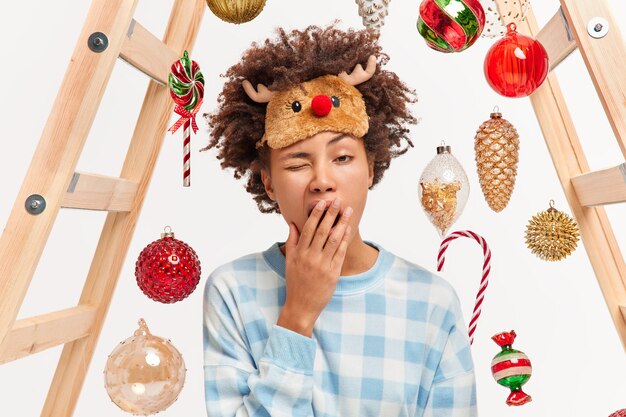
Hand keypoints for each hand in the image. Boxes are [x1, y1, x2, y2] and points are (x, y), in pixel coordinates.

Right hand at [277, 198, 352, 336]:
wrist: (301, 306)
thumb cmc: (295, 282)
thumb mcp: (289, 261)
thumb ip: (292, 242)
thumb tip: (293, 224)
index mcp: (299, 253)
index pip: (308, 229)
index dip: (315, 215)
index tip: (321, 203)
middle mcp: (311, 257)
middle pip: (322, 231)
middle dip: (330, 214)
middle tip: (337, 201)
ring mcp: (323, 265)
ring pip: (334, 239)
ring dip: (341, 223)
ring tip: (347, 211)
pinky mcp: (333, 273)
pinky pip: (341, 252)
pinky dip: (345, 239)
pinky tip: (349, 229)